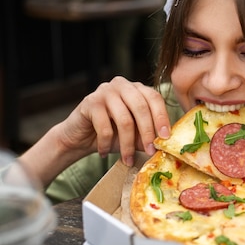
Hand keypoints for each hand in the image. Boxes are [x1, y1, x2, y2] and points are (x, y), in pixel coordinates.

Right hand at [19, 77, 172, 187]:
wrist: (79, 137)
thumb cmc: (110, 134)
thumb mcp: (134, 135)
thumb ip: (148, 136)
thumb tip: (165, 144)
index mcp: (136, 89)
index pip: (154, 98)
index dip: (162, 117)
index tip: (165, 137)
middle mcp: (122, 85)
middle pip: (141, 107)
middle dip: (147, 132)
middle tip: (150, 152)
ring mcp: (105, 91)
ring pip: (124, 119)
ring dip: (127, 144)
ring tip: (127, 158)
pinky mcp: (90, 102)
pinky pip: (104, 126)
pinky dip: (106, 143)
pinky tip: (104, 152)